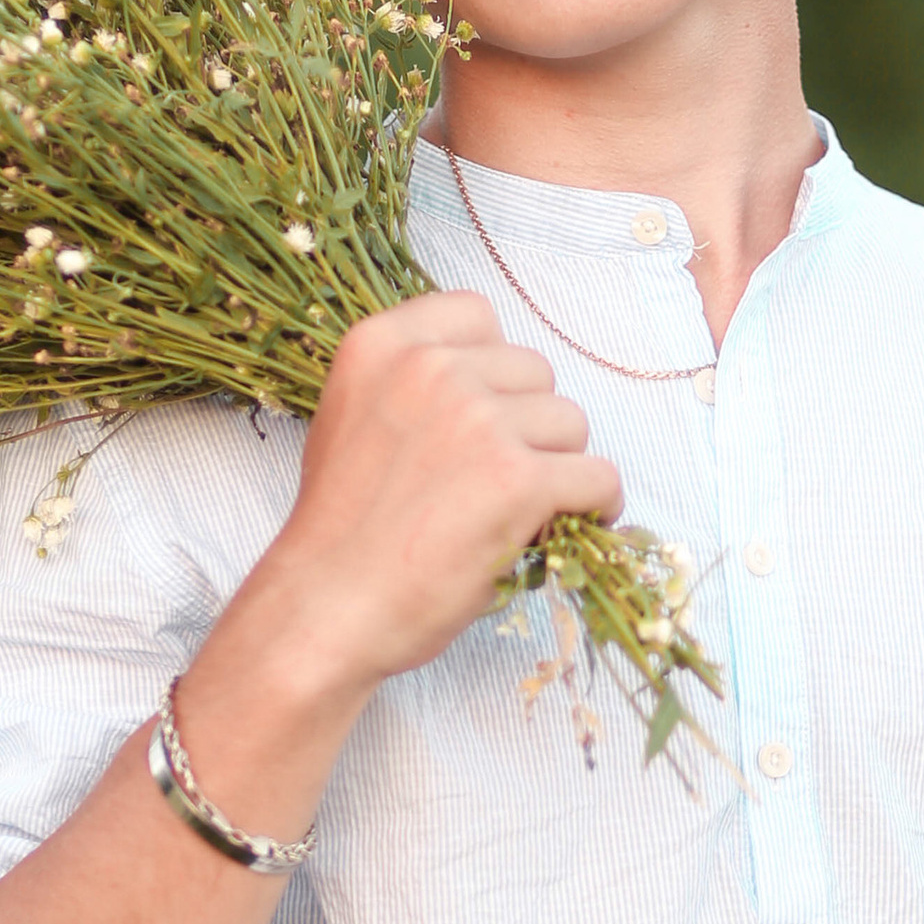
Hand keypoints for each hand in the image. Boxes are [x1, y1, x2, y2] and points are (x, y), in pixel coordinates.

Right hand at [250, 290, 623, 698]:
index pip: (478, 315)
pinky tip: (569, 526)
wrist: (326, 609)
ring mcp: (477, 420)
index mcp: (381, 343)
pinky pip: (597, 476)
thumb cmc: (340, 530)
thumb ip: (413, 383)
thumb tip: (497, 386)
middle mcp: (430, 367)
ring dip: (556, 466)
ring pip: (571, 422)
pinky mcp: (518, 479)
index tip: (479, 416)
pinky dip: (594, 505)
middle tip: (491, 480)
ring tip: (515, 510)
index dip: (491, 371)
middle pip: (534, 371)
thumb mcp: (351, 418)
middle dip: (526, 424)